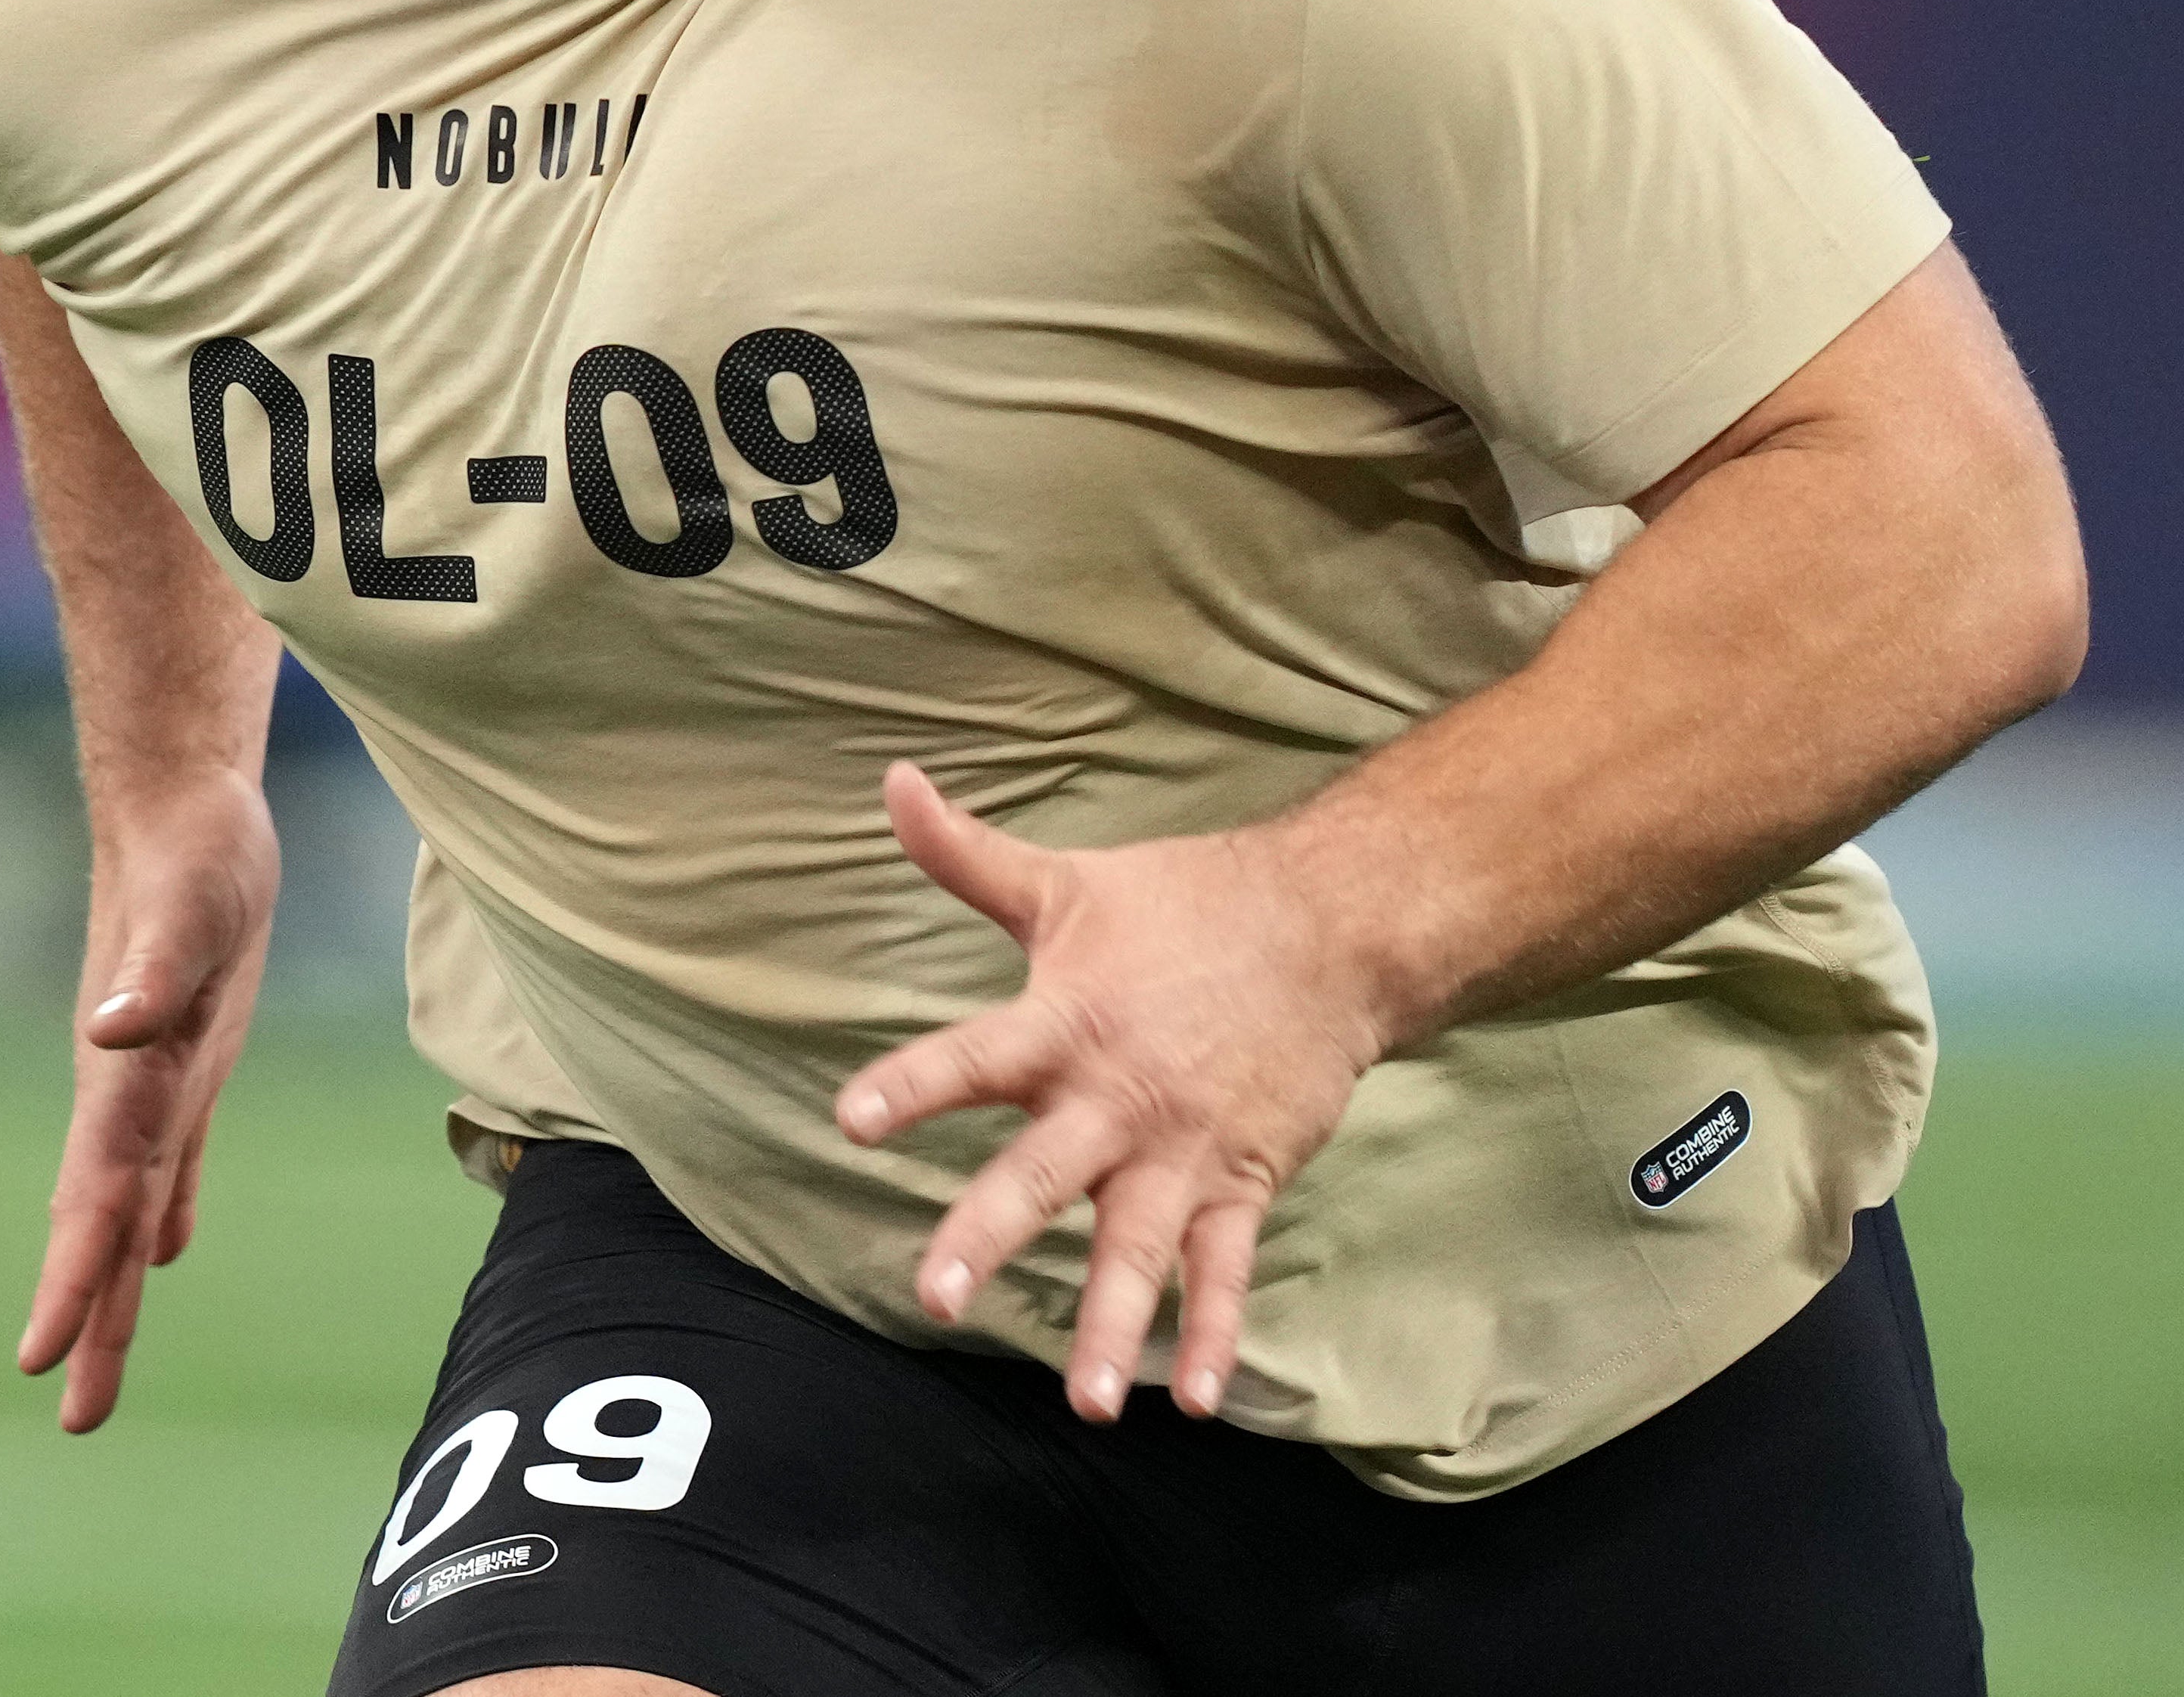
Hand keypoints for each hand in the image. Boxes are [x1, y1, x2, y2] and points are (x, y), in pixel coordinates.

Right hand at [19, 780, 279, 1431]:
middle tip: (75, 1419)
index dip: (73, 1274)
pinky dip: (159, 1213)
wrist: (182, 802)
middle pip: (100, 1225)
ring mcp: (152, 1079)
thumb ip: (151, 974)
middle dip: (87, 1319)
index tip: (43, 1354)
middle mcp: (127, 1092)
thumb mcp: (192, 906)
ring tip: (94, 1376)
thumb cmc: (195, 850)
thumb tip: (111, 1031)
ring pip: (127, 1207)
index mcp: (124, 1075)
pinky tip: (158, 1257)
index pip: (94, 1195)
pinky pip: (165, 1160)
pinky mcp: (186, 1058)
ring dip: (113, 1290)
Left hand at [833, 762, 1395, 1423]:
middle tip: (937, 1295)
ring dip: (1115, 1324)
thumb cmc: (1182, 905)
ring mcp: (1184, 1149)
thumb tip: (891, 782)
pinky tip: (1202, 1398)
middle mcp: (1118, 1096)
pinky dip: (1218, 1332)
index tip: (852, 1120)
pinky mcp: (1242, 1180)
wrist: (1330, 928)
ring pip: (1141, 1247)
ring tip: (1086, 1401)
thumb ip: (966, 854)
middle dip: (991, 1233)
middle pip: (1044, 1173)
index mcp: (1064, 1022)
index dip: (913, 1085)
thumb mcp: (1065, 881)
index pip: (972, 1057)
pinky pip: (1226, 1267)